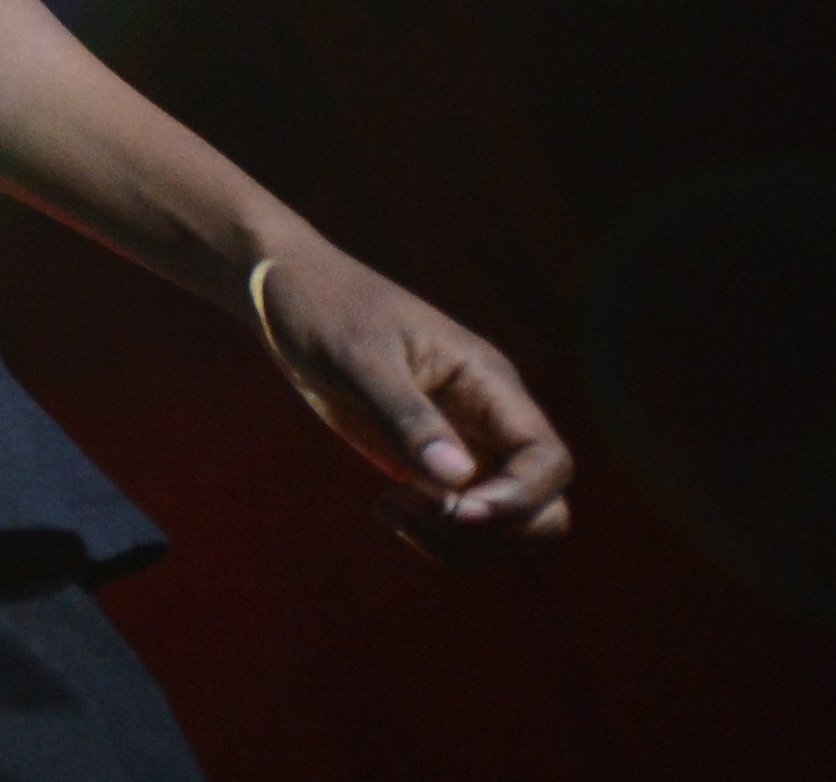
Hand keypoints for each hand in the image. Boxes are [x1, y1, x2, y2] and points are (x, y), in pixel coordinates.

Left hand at [250, 249, 575, 555]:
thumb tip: (458, 479)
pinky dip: (433, 536)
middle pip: (544, 508)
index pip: (549, 461)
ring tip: (388, 508)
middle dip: (491, 531)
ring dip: (456, 541)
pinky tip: (384, 509)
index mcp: (488, 384)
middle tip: (416, 508)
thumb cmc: (325, 308)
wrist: (287, 294)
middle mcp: (488, 421)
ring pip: (504, 526)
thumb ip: (407, 415)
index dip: (519, 500)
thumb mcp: (359, 356)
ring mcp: (462, 447)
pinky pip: (460, 523)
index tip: (456, 509)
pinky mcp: (428, 465)